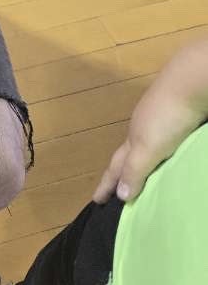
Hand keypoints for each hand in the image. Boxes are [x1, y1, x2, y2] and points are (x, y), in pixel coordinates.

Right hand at [93, 78, 203, 203]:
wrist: (188, 84)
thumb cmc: (166, 118)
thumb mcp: (148, 148)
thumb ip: (135, 170)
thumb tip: (120, 195)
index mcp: (133, 139)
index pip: (116, 166)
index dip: (107, 184)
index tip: (96, 200)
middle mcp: (142, 130)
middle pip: (126, 155)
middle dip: (119, 172)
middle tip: (114, 190)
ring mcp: (158, 121)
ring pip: (144, 146)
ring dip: (140, 162)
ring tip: (141, 175)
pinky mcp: (177, 117)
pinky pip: (163, 141)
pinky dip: (159, 153)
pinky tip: (167, 155)